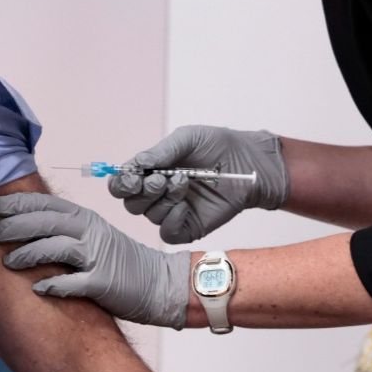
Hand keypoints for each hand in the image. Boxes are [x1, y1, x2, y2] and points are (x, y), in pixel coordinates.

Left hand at [0, 192, 189, 326]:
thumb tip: (23, 230)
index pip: (46, 204)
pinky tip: (37, 288)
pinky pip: (73, 282)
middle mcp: (90, 232)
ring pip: (55, 247)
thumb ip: (65, 230)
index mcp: (85, 218)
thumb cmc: (121, 263)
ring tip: (7, 262)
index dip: (18, 203)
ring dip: (27, 254)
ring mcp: (98, 256)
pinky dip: (53, 285)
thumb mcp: (94, 236)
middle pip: (45, 222)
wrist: (161, 284)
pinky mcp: (104, 283)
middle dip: (13, 226)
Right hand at [111, 125, 287, 243]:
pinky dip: (171, 220)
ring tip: (184, 182)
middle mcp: (158, 194)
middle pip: (131, 204)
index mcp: (151, 172)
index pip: (122, 184)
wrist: (250, 162)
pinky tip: (184, 206)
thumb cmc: (219, 146)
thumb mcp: (188, 138)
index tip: (133, 177)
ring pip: (149, 216)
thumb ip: (161, 151)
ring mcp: (172, 211)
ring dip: (164, 199)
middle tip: (162, 179)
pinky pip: (167, 233)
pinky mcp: (188, 227)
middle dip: (143, 191)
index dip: (121, 183)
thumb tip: (137, 164)